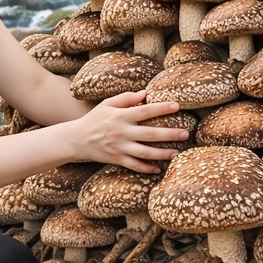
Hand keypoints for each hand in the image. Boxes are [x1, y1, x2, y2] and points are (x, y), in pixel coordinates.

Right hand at [71, 90, 189, 173]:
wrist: (76, 139)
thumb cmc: (94, 119)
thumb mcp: (107, 104)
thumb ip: (125, 98)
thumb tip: (144, 93)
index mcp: (121, 116)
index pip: (145, 111)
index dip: (162, 108)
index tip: (177, 106)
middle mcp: (122, 132)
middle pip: (150, 134)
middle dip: (170, 134)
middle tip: (185, 133)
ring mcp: (120, 148)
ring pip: (145, 153)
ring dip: (163, 154)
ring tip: (177, 152)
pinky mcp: (117, 160)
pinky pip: (135, 166)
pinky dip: (147, 169)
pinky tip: (159, 169)